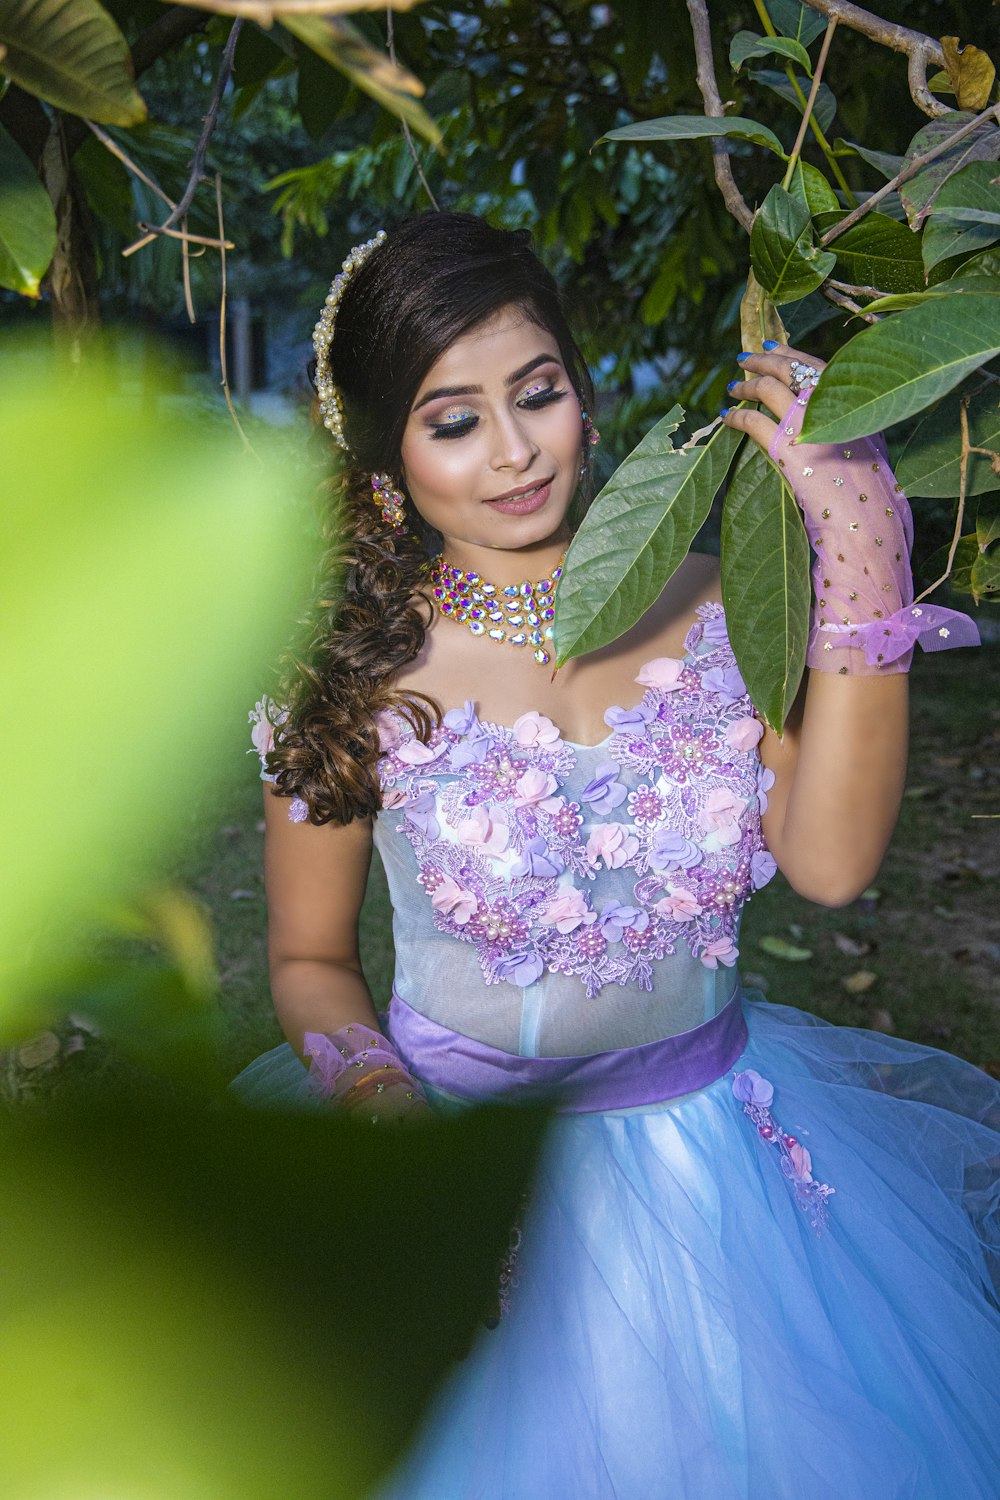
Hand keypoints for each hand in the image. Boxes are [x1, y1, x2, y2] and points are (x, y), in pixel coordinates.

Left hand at [718, 341, 977, 673]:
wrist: (870, 529)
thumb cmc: (871, 505)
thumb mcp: (868, 458)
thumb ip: (847, 436)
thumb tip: (825, 432)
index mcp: (859, 406)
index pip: (822, 366)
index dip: (796, 355)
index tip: (776, 349)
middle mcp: (836, 407)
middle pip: (794, 367)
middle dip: (766, 359)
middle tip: (746, 358)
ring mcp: (810, 424)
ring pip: (769, 387)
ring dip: (747, 384)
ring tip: (733, 386)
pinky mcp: (787, 447)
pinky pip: (753, 421)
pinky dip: (736, 416)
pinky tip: (726, 419)